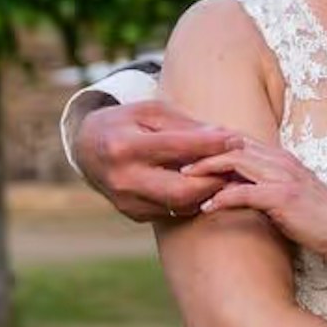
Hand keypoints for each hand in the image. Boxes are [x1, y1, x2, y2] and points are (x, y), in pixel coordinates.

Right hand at [75, 100, 237, 222]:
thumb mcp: (151, 112)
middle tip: (238, 167)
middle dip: (215, 179)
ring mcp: (126, 201)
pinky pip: (173, 211)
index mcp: (124, 146)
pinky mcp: (133, 214)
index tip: (237, 139)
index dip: (211, 145)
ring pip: (181, 205)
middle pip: (181, 189)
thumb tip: (225, 137)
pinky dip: (194, 199)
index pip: (176, 148)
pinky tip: (209, 186)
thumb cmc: (126, 122)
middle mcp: (123, 179)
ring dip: (209, 191)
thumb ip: (185, 125)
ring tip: (230, 175)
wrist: (87, 147)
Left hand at [189, 136, 326, 257]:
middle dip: (201, 148)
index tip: (187, 150)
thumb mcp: (290, 195)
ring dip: (206, 168)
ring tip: (182, 178)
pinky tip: (206, 207)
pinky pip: (244, 192)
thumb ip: (266, 185)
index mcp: (282, 157)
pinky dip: (221, 197)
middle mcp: (282, 160)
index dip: (211, 142)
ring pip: (234, 161)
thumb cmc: (321, 219)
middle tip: (175, 158)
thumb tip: (236, 187)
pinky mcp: (283, 198)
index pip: (240, 140)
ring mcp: (283, 176)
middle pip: (232, 144)